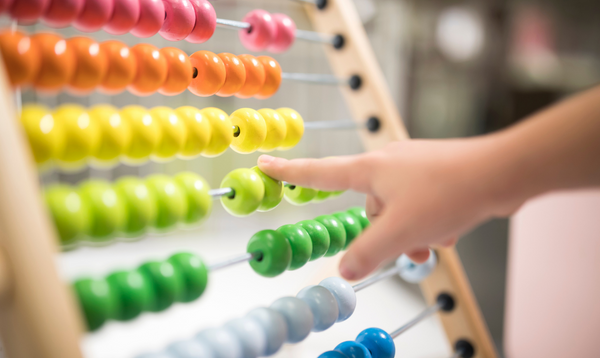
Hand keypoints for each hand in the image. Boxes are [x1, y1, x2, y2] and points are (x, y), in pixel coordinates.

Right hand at [257, 136, 515, 279]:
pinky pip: (419, 204)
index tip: (263, 164)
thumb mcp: (400, 232)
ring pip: (397, 210)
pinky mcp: (434, 172)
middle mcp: (387, 163)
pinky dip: (429, 222)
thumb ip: (366, 253)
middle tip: (412, 244)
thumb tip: (343, 271)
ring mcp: (412, 166)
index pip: (318, 173)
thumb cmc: (446, 194)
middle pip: (369, 207)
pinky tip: (450, 227)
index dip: (288, 172)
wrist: (502, 172)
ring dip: (412, 232)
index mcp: (369, 169)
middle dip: (388, 232)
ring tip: (435, 240)